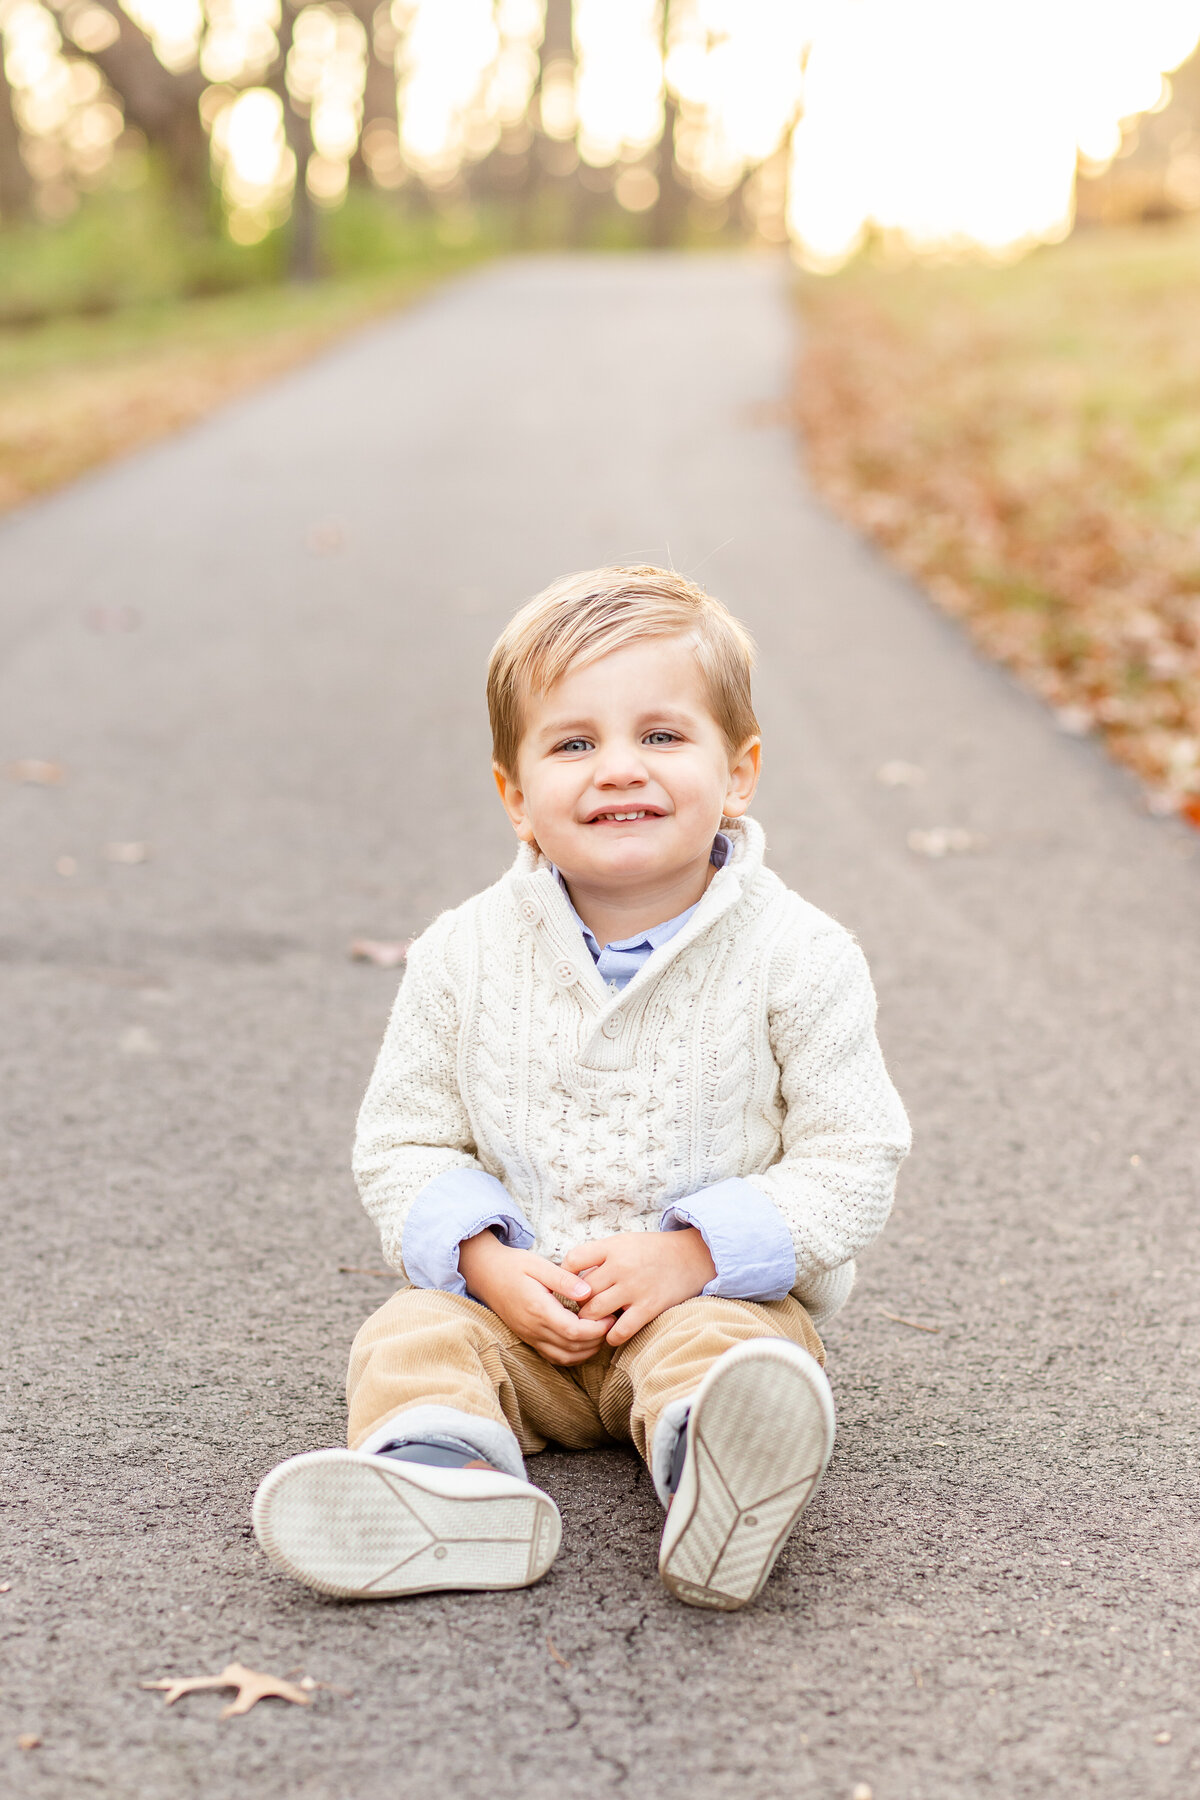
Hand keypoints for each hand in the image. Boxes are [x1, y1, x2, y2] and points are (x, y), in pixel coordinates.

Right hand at [457, 1228, 614, 1365]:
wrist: (485, 1274)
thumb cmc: (513, 1265)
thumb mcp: (538, 1265)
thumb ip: (564, 1280)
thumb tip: (588, 1293)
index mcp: (538, 1309)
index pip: (573, 1330)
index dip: (596, 1329)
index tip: (610, 1316)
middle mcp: (533, 1328)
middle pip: (572, 1347)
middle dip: (597, 1340)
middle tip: (612, 1324)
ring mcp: (530, 1336)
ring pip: (564, 1357)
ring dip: (587, 1351)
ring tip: (601, 1333)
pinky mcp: (529, 1338)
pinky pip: (554, 1356)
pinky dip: (573, 1354)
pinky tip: (584, 1342)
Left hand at [561, 1229, 716, 1346]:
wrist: (691, 1256)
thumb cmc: (651, 1251)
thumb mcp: (623, 1242)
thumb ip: (599, 1258)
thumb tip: (572, 1280)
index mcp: (613, 1247)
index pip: (573, 1259)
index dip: (565, 1275)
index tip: (569, 1285)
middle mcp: (621, 1266)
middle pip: (582, 1291)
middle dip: (578, 1302)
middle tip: (580, 1308)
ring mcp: (635, 1288)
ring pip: (595, 1312)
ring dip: (590, 1320)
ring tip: (594, 1321)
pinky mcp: (648, 1308)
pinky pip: (620, 1330)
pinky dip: (611, 1336)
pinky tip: (611, 1333)